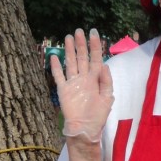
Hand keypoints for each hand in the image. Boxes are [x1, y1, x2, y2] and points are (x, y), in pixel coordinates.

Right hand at [52, 28, 113, 142]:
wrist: (85, 130)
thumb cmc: (98, 116)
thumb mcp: (107, 98)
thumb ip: (106, 81)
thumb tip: (104, 65)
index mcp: (96, 79)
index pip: (96, 58)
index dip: (95, 46)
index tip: (93, 33)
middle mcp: (84, 78)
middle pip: (82, 57)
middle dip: (81, 44)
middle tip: (79, 31)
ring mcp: (73, 83)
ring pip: (71, 63)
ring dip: (69, 50)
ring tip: (68, 37)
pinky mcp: (63, 90)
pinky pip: (59, 76)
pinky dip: (56, 67)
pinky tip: (54, 56)